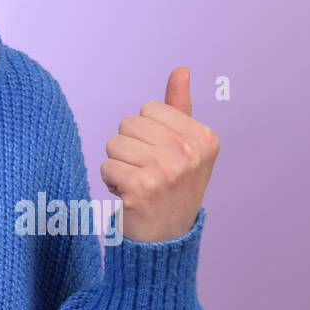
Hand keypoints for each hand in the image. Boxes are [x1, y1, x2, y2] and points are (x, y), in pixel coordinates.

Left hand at [100, 66, 218, 242]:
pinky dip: (111, 182)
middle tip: (149, 174)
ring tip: (139, 184)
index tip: (163, 158)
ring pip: (114, 143)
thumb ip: (179, 106)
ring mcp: (167, 170)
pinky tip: (130, 197)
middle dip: (131, 148)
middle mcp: (189, 152)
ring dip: (119, 165)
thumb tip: (181, 69)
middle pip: (129, 123)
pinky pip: (106, 166)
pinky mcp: (141, 187)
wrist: (166, 240)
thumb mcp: (184, 145)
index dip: (147, 133)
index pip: (149, 108)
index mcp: (204, 137)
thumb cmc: (172, 187)